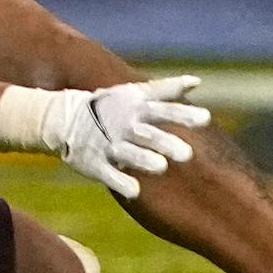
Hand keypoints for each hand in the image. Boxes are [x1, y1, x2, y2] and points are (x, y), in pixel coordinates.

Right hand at [39, 76, 210, 198]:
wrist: (66, 118)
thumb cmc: (111, 106)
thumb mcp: (135, 94)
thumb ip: (166, 89)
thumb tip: (197, 81)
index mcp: (136, 109)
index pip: (162, 110)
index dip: (183, 114)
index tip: (206, 118)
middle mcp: (124, 126)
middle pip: (147, 134)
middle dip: (165, 142)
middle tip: (188, 154)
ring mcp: (108, 144)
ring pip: (127, 153)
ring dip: (143, 159)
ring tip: (161, 167)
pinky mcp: (93, 162)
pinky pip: (107, 173)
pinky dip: (119, 182)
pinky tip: (134, 192)